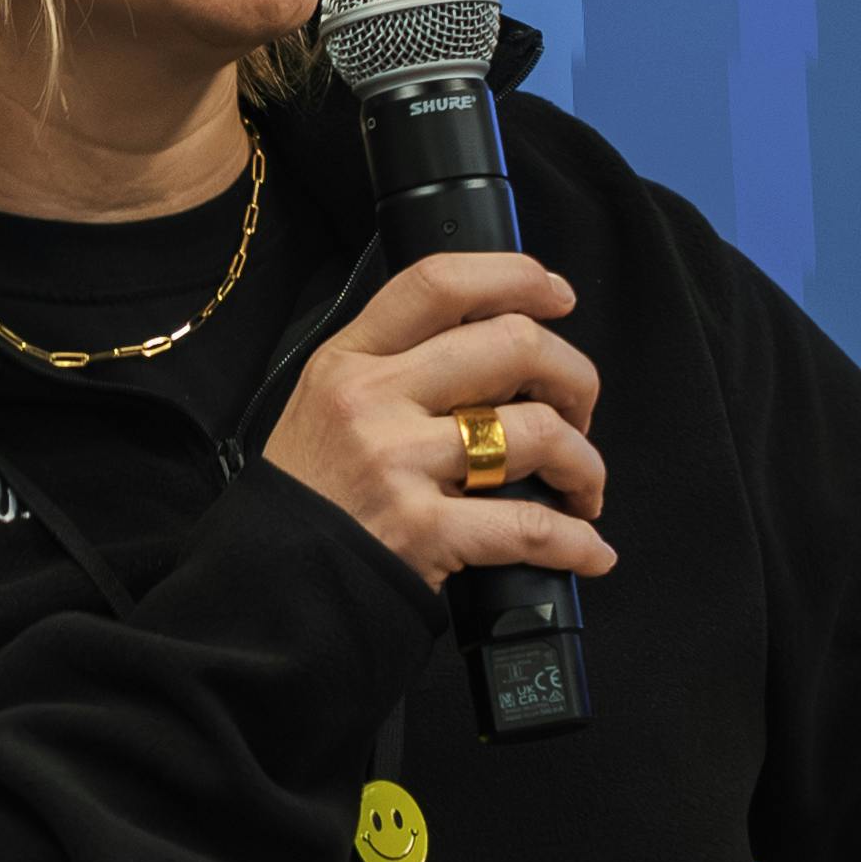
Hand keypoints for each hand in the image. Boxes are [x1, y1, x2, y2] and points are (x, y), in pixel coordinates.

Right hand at [265, 254, 616, 583]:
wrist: (269, 585)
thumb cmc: (311, 495)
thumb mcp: (327, 404)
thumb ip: (397, 366)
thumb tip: (500, 348)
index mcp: (351, 359)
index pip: (440, 283)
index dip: (517, 276)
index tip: (557, 295)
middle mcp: (373, 401)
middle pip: (512, 345)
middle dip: (574, 377)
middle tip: (581, 409)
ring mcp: (397, 464)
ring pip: (535, 431)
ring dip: (583, 462)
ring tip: (581, 485)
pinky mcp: (421, 532)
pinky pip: (529, 527)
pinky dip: (578, 541)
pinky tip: (591, 549)